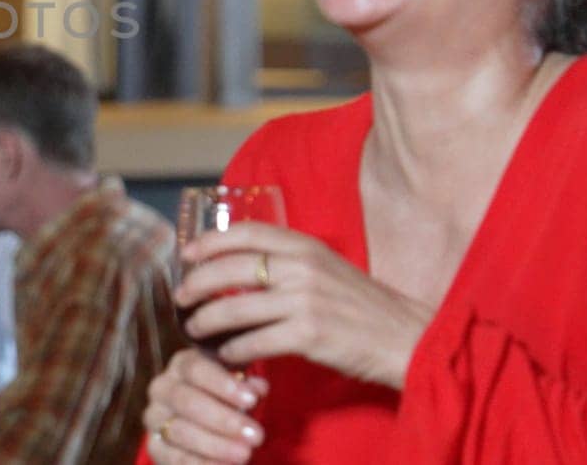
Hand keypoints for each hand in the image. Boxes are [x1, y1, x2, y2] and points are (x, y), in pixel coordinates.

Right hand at [142, 349, 266, 463]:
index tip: (252, 400)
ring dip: (215, 445)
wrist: (203, 421)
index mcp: (181, 365)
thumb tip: (258, 387)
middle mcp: (161, 388)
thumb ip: (247, 386)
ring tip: (245, 454)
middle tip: (256, 435)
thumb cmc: (225, 396)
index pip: (195, 369)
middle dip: (223, 420)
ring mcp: (154, 418)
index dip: (223, 384)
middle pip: (186, 401)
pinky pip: (175, 458)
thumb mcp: (236, 385)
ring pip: (179, 431)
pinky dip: (202, 464)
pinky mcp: (154, 447)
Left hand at [176, 222, 433, 388]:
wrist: (405, 337)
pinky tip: (226, 353)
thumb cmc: (361, 305)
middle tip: (181, 296)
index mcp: (305, 246)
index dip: (209, 242)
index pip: (245, 233)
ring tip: (195, 328)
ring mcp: (305, 300)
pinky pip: (255, 341)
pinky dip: (233, 348)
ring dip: (207, 319)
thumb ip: (289, 262)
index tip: (187, 254)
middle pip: (230, 269)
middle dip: (197, 283)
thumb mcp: (326, 268)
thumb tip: (239, 266)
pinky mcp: (309, 334)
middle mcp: (302, 267)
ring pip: (236, 307)